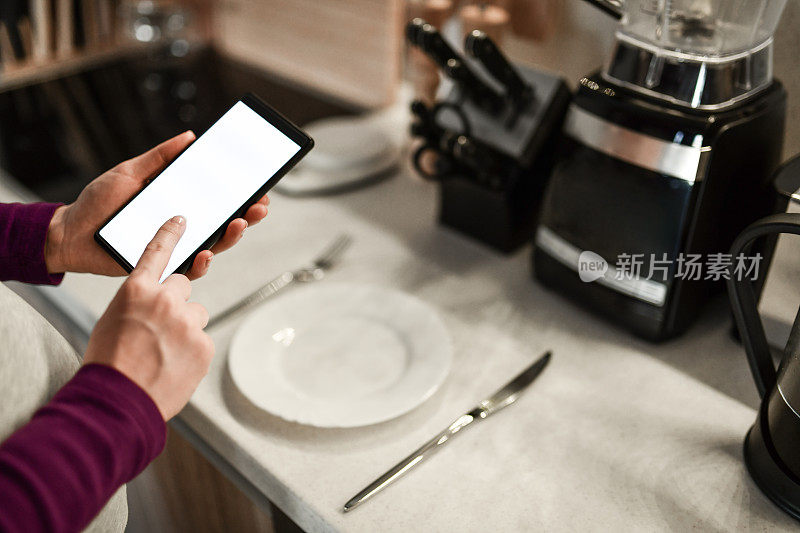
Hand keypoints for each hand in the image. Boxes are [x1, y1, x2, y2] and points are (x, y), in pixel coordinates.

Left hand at [44, 131, 269, 278]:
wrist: (69, 233)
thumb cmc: (98, 203)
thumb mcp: (130, 172)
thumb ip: (160, 158)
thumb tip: (190, 137)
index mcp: (178, 203)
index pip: (218, 201)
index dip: (241, 196)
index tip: (260, 188)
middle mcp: (182, 227)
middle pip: (224, 224)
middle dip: (247, 216)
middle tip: (259, 206)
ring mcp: (174, 247)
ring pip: (213, 246)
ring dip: (231, 237)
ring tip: (240, 223)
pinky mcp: (160, 266)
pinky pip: (186, 269)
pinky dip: (199, 262)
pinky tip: (204, 252)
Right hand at [83, 216, 212, 419]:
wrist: (118, 401)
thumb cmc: (109, 363)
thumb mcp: (113, 322)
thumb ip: (139, 306)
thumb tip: (155, 308)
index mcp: (136, 289)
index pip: (157, 252)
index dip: (170, 234)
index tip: (182, 219)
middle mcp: (165, 299)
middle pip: (183, 285)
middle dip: (175, 302)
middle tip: (159, 328)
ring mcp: (188, 322)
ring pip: (196, 314)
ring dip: (185, 328)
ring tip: (164, 352)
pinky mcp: (205, 344)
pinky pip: (202, 339)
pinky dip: (192, 351)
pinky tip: (174, 366)